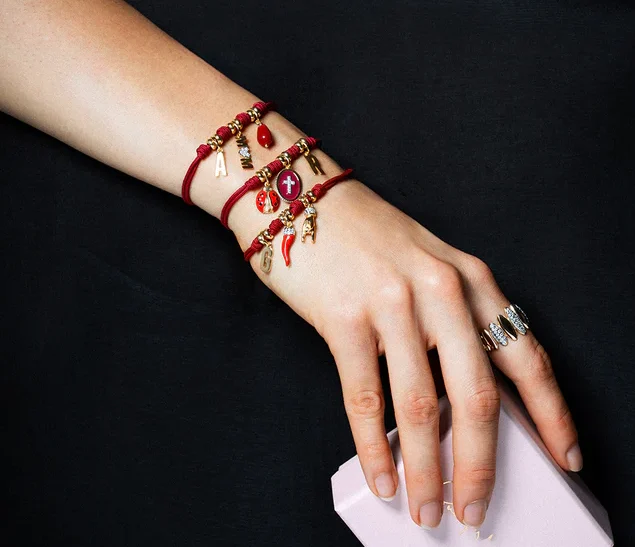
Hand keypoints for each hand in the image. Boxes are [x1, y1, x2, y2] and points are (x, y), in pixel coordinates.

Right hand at [240, 176, 580, 529]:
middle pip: (477, 396)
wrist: (303, 200)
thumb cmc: (367, 238)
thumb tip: (462, 400)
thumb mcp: (428, 268)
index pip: (525, 356)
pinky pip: (364, 397)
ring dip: (426, 470)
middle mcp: (440, 291)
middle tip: (475, 510)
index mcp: (470, 280)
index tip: (566, 458)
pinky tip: (380, 476)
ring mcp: (392, 303)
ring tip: (427, 508)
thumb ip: (452, 322)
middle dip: (480, 466)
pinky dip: (373, 446)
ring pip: (420, 407)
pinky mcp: (344, 317)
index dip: (552, 414)